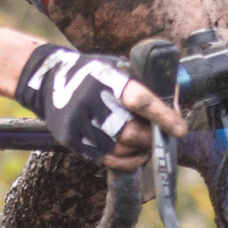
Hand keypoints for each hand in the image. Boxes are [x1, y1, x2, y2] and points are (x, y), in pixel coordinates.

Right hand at [15, 44, 182, 165]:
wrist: (48, 80)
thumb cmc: (92, 73)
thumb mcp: (117, 66)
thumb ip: (144, 84)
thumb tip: (175, 104)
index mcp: (109, 79)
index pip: (141, 100)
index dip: (162, 116)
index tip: (179, 129)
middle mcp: (92, 101)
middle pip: (130, 133)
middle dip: (150, 140)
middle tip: (159, 139)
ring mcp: (79, 122)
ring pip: (119, 150)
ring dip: (139, 152)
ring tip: (145, 147)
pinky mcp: (71, 138)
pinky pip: (105, 159)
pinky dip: (124, 161)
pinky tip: (132, 155)